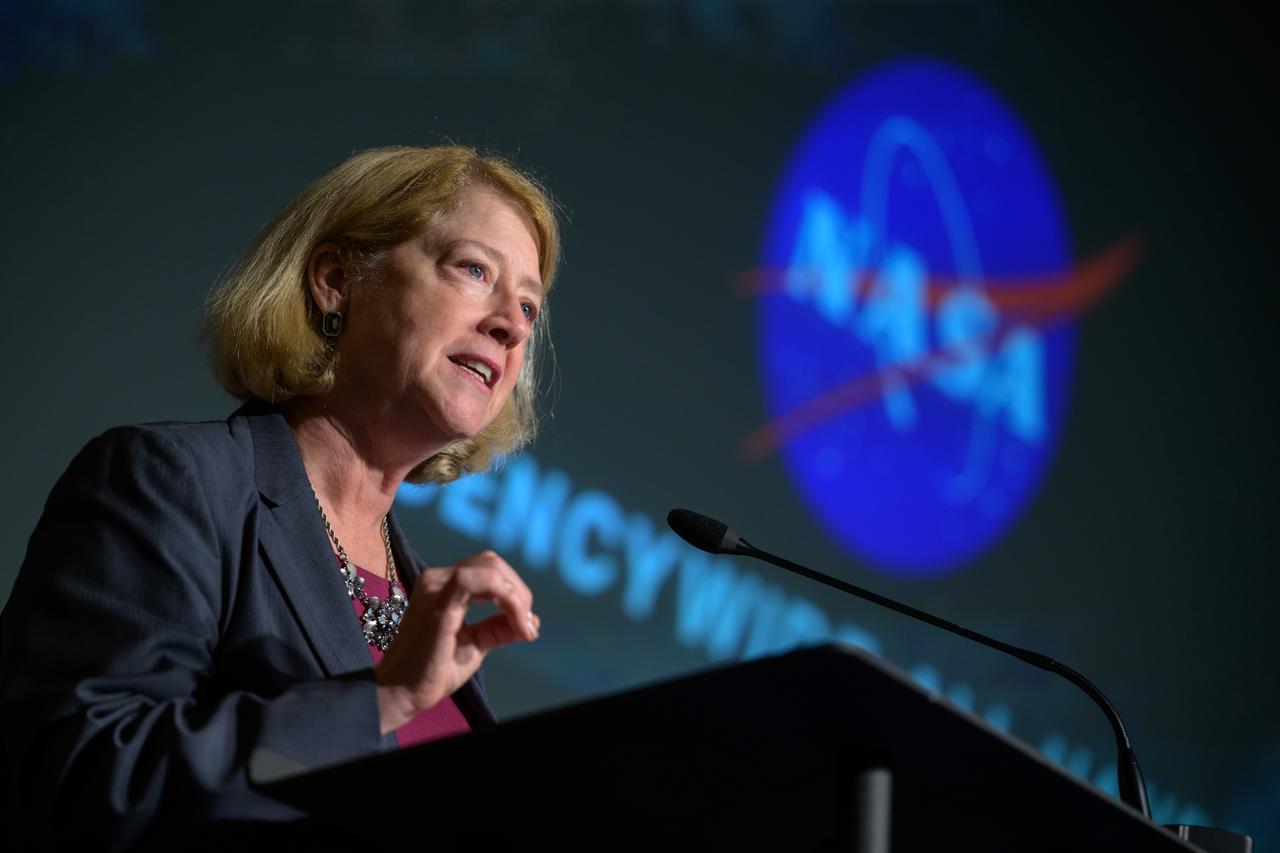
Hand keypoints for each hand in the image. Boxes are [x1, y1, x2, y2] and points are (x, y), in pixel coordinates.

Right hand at [374, 550, 539, 732]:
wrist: (403, 693)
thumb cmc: (433, 670)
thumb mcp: (476, 644)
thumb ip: (499, 628)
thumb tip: (532, 621)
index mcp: (443, 586)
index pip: (488, 569)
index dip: (514, 590)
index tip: (525, 623)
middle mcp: (436, 579)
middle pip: (492, 563)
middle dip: (519, 591)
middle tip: (527, 624)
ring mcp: (435, 588)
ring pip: (490, 568)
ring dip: (516, 594)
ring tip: (523, 624)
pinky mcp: (439, 605)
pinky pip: (479, 581)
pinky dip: (507, 597)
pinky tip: (515, 621)